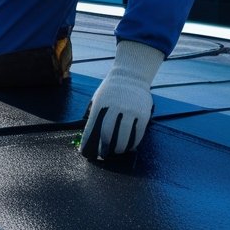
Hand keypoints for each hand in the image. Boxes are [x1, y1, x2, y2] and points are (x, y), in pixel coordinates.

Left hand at [80, 40, 163, 159]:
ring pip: (124, 136)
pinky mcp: (143, 114)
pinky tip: (130, 147)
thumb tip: (90, 135)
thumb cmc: (111, 89)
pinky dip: (133, 143)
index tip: (86, 152)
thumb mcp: (98, 96)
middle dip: (104, 147)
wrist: (132, 75)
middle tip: (103, 154)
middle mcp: (116, 107)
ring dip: (119, 148)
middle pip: (108, 134)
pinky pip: (138, 133)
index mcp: (101, 103)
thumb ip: (94, 113)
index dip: (88, 142)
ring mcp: (131, 111)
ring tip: (117, 152)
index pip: (92, 127)